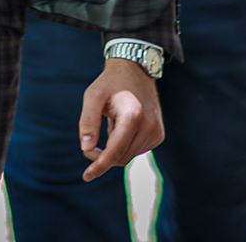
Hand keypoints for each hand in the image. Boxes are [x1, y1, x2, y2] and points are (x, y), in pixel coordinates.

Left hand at [78, 56, 163, 180]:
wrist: (136, 70)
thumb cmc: (110, 83)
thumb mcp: (93, 96)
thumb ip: (88, 122)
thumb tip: (86, 150)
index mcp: (132, 115)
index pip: (115, 151)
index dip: (99, 165)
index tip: (86, 175)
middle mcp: (149, 124)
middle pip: (122, 157)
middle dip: (104, 157)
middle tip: (91, 144)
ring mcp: (157, 130)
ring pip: (129, 156)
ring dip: (115, 149)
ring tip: (113, 123)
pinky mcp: (159, 134)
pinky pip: (137, 151)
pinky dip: (125, 146)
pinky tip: (123, 127)